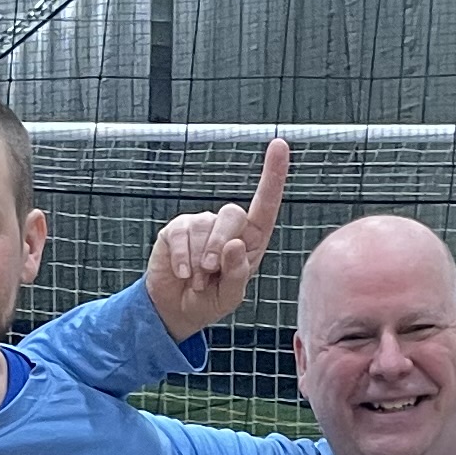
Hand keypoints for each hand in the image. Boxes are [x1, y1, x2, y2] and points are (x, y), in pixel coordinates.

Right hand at [141, 137, 289, 339]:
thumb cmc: (210, 300)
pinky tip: (182, 272)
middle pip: (232, 214)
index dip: (273, 174)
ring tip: (197, 280)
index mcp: (251, 240)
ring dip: (199, 262)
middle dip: (220, 243)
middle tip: (210, 271)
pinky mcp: (177, 230)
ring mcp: (201, 225)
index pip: (265, 204)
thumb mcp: (230, 297)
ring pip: (204, 228)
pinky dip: (182, 259)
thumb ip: (237, 274)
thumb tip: (234, 245)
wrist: (176, 309)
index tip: (279, 145)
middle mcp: (228, 227)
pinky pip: (180, 235)